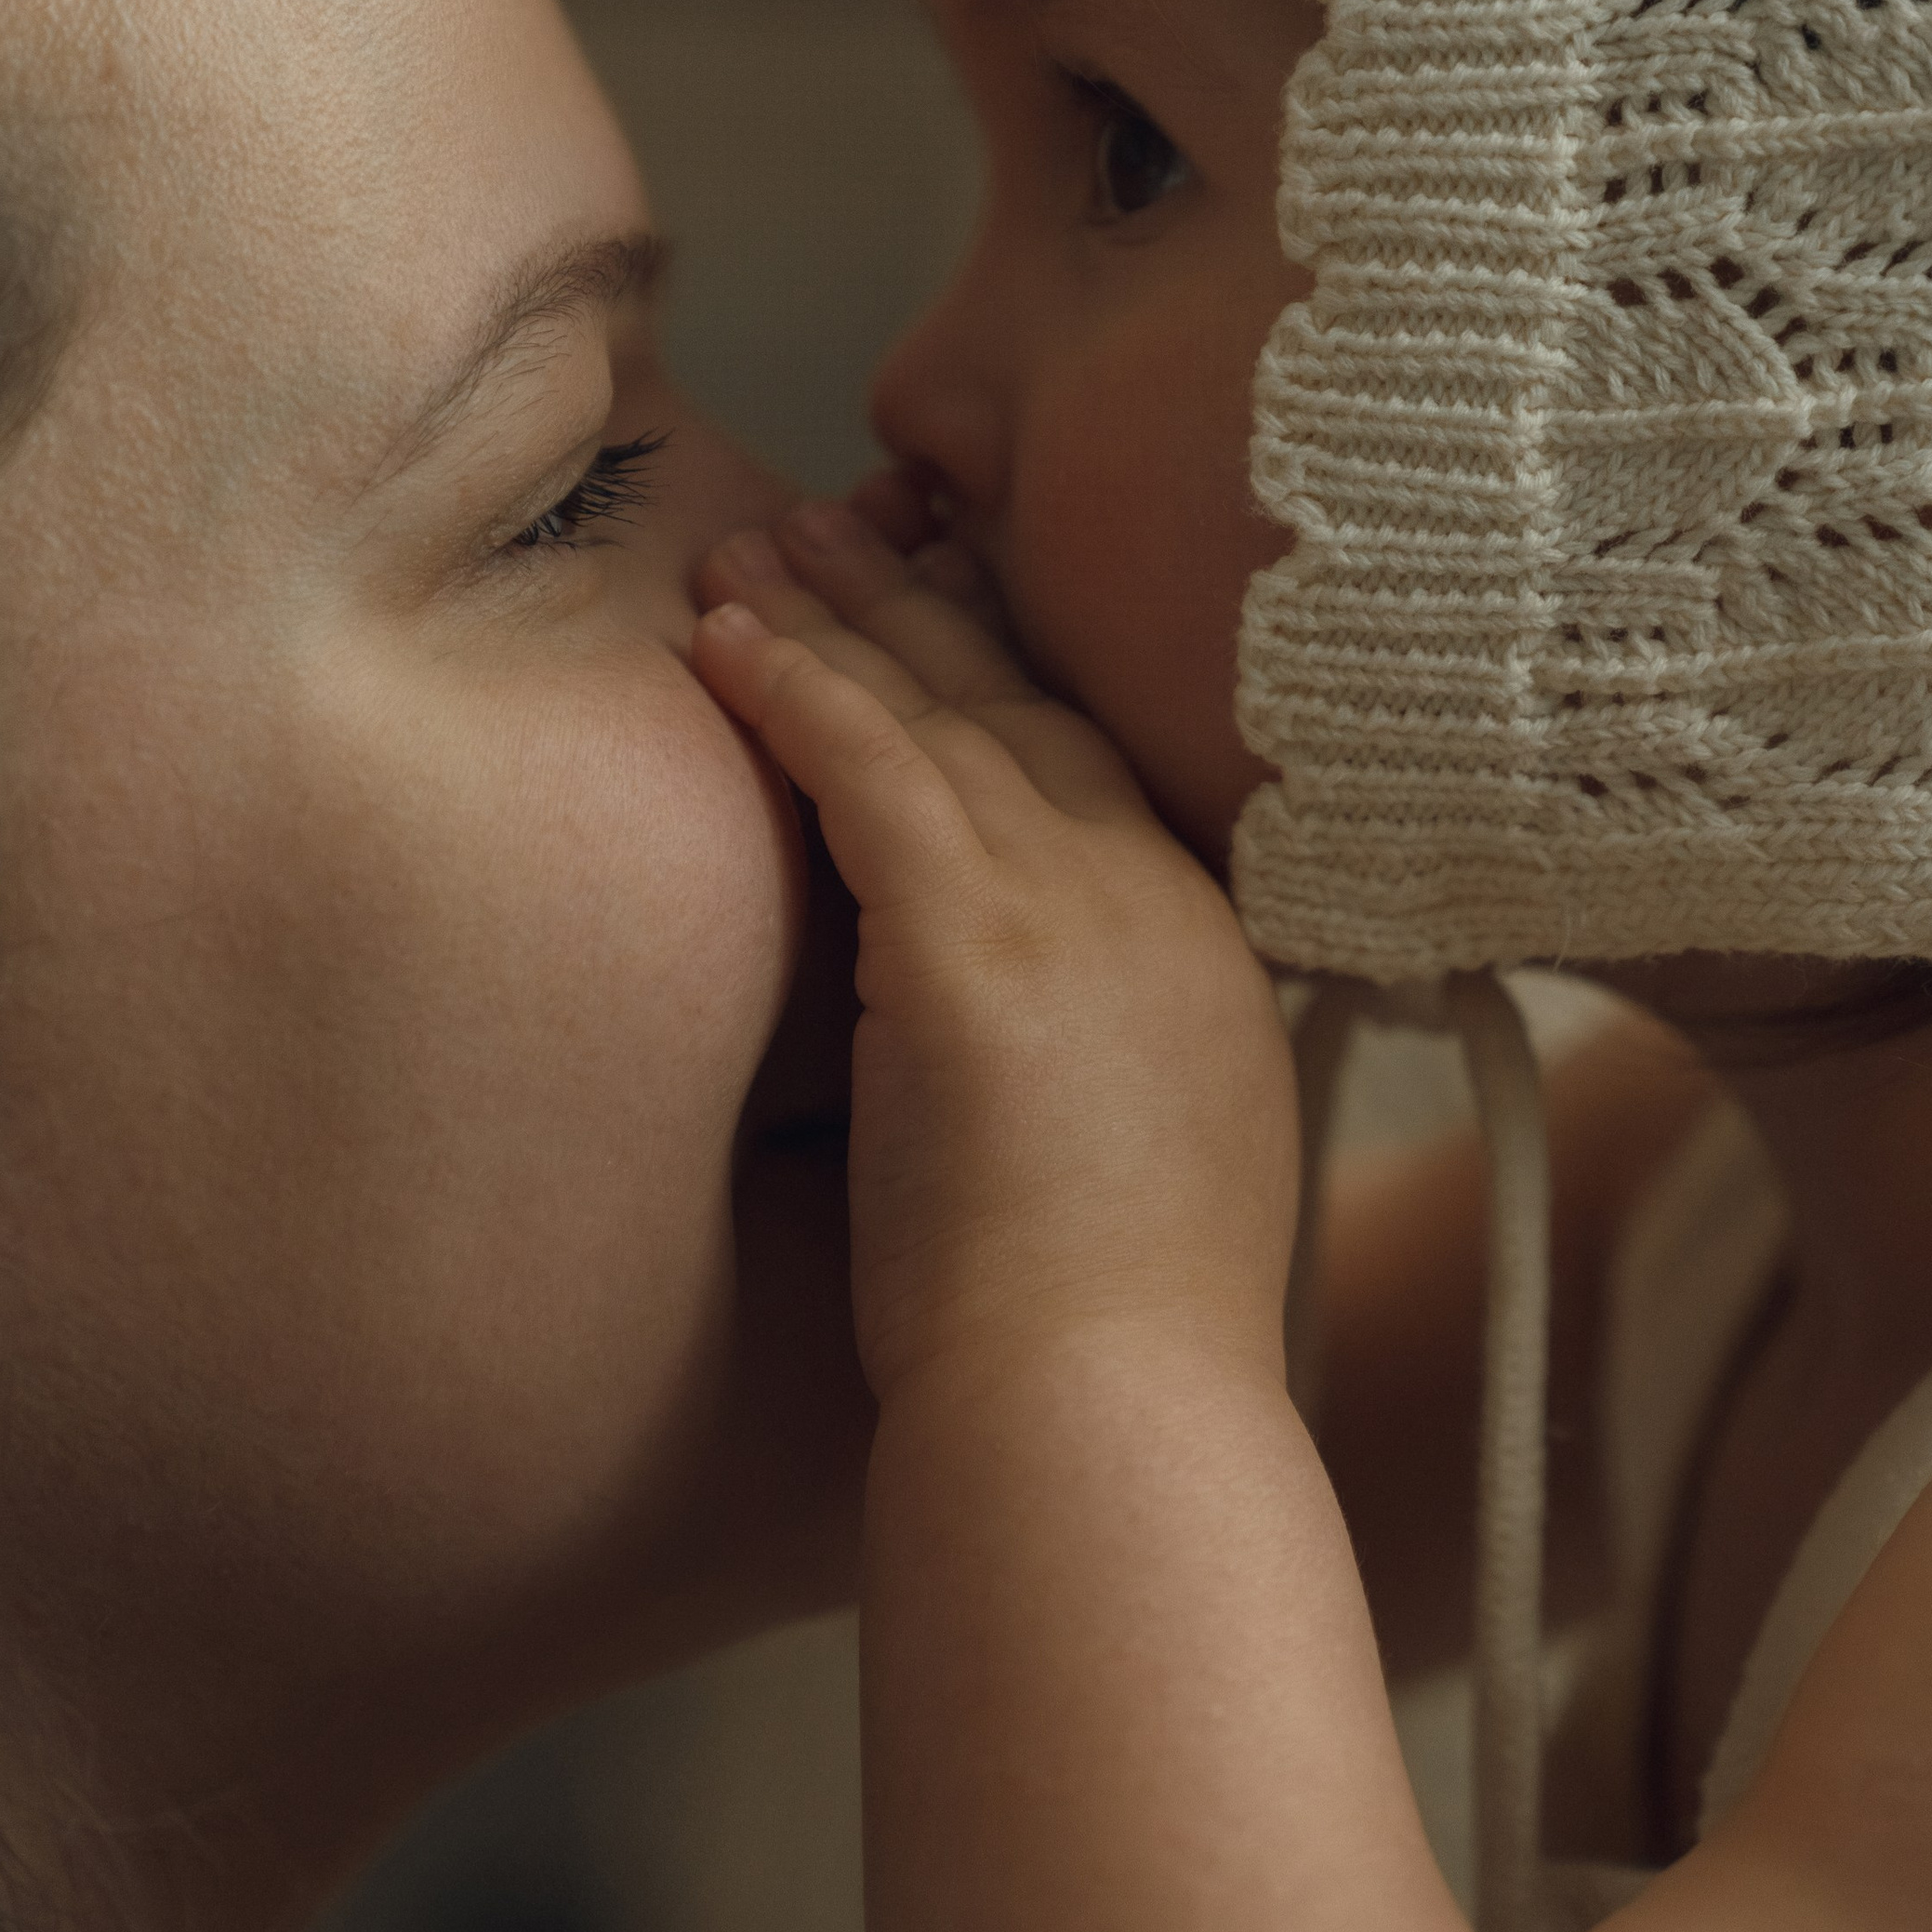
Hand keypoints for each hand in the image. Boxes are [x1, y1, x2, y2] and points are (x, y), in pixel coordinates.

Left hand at [692, 501, 1298, 1411]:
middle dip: (919, 604)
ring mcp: (1074, 907)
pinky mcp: (974, 942)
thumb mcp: (1158, 1164)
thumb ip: (1113, 1070)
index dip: (1011, 663)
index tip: (944, 590)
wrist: (1113, 1414)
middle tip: (839, 518)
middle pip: (1023, 702)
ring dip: (838, 619)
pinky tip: (729, 640)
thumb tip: (1052, 1068)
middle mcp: (1151, 896)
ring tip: (754, 547)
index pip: (1095, 755)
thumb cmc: (1116, 1345)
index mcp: (1203, 944)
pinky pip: (873, 771)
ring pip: (941, 714)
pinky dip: (800, 692)